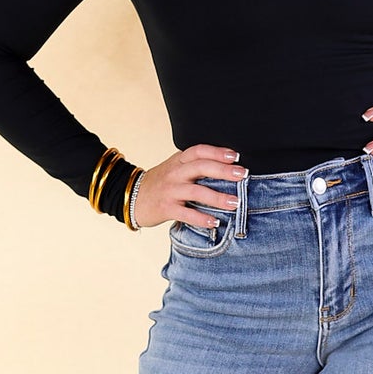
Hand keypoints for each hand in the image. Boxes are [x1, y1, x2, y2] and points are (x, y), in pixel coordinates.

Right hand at [132, 143, 247, 229]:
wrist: (130, 197)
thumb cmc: (159, 184)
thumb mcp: (174, 168)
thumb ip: (194, 165)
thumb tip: (226, 168)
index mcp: (178, 161)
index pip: (199, 151)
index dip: (217, 152)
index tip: (236, 156)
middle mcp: (175, 173)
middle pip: (201, 167)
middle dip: (223, 170)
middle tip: (242, 175)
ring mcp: (170, 191)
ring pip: (196, 191)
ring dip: (218, 197)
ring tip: (236, 203)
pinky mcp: (165, 208)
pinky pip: (186, 213)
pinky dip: (201, 218)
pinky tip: (214, 222)